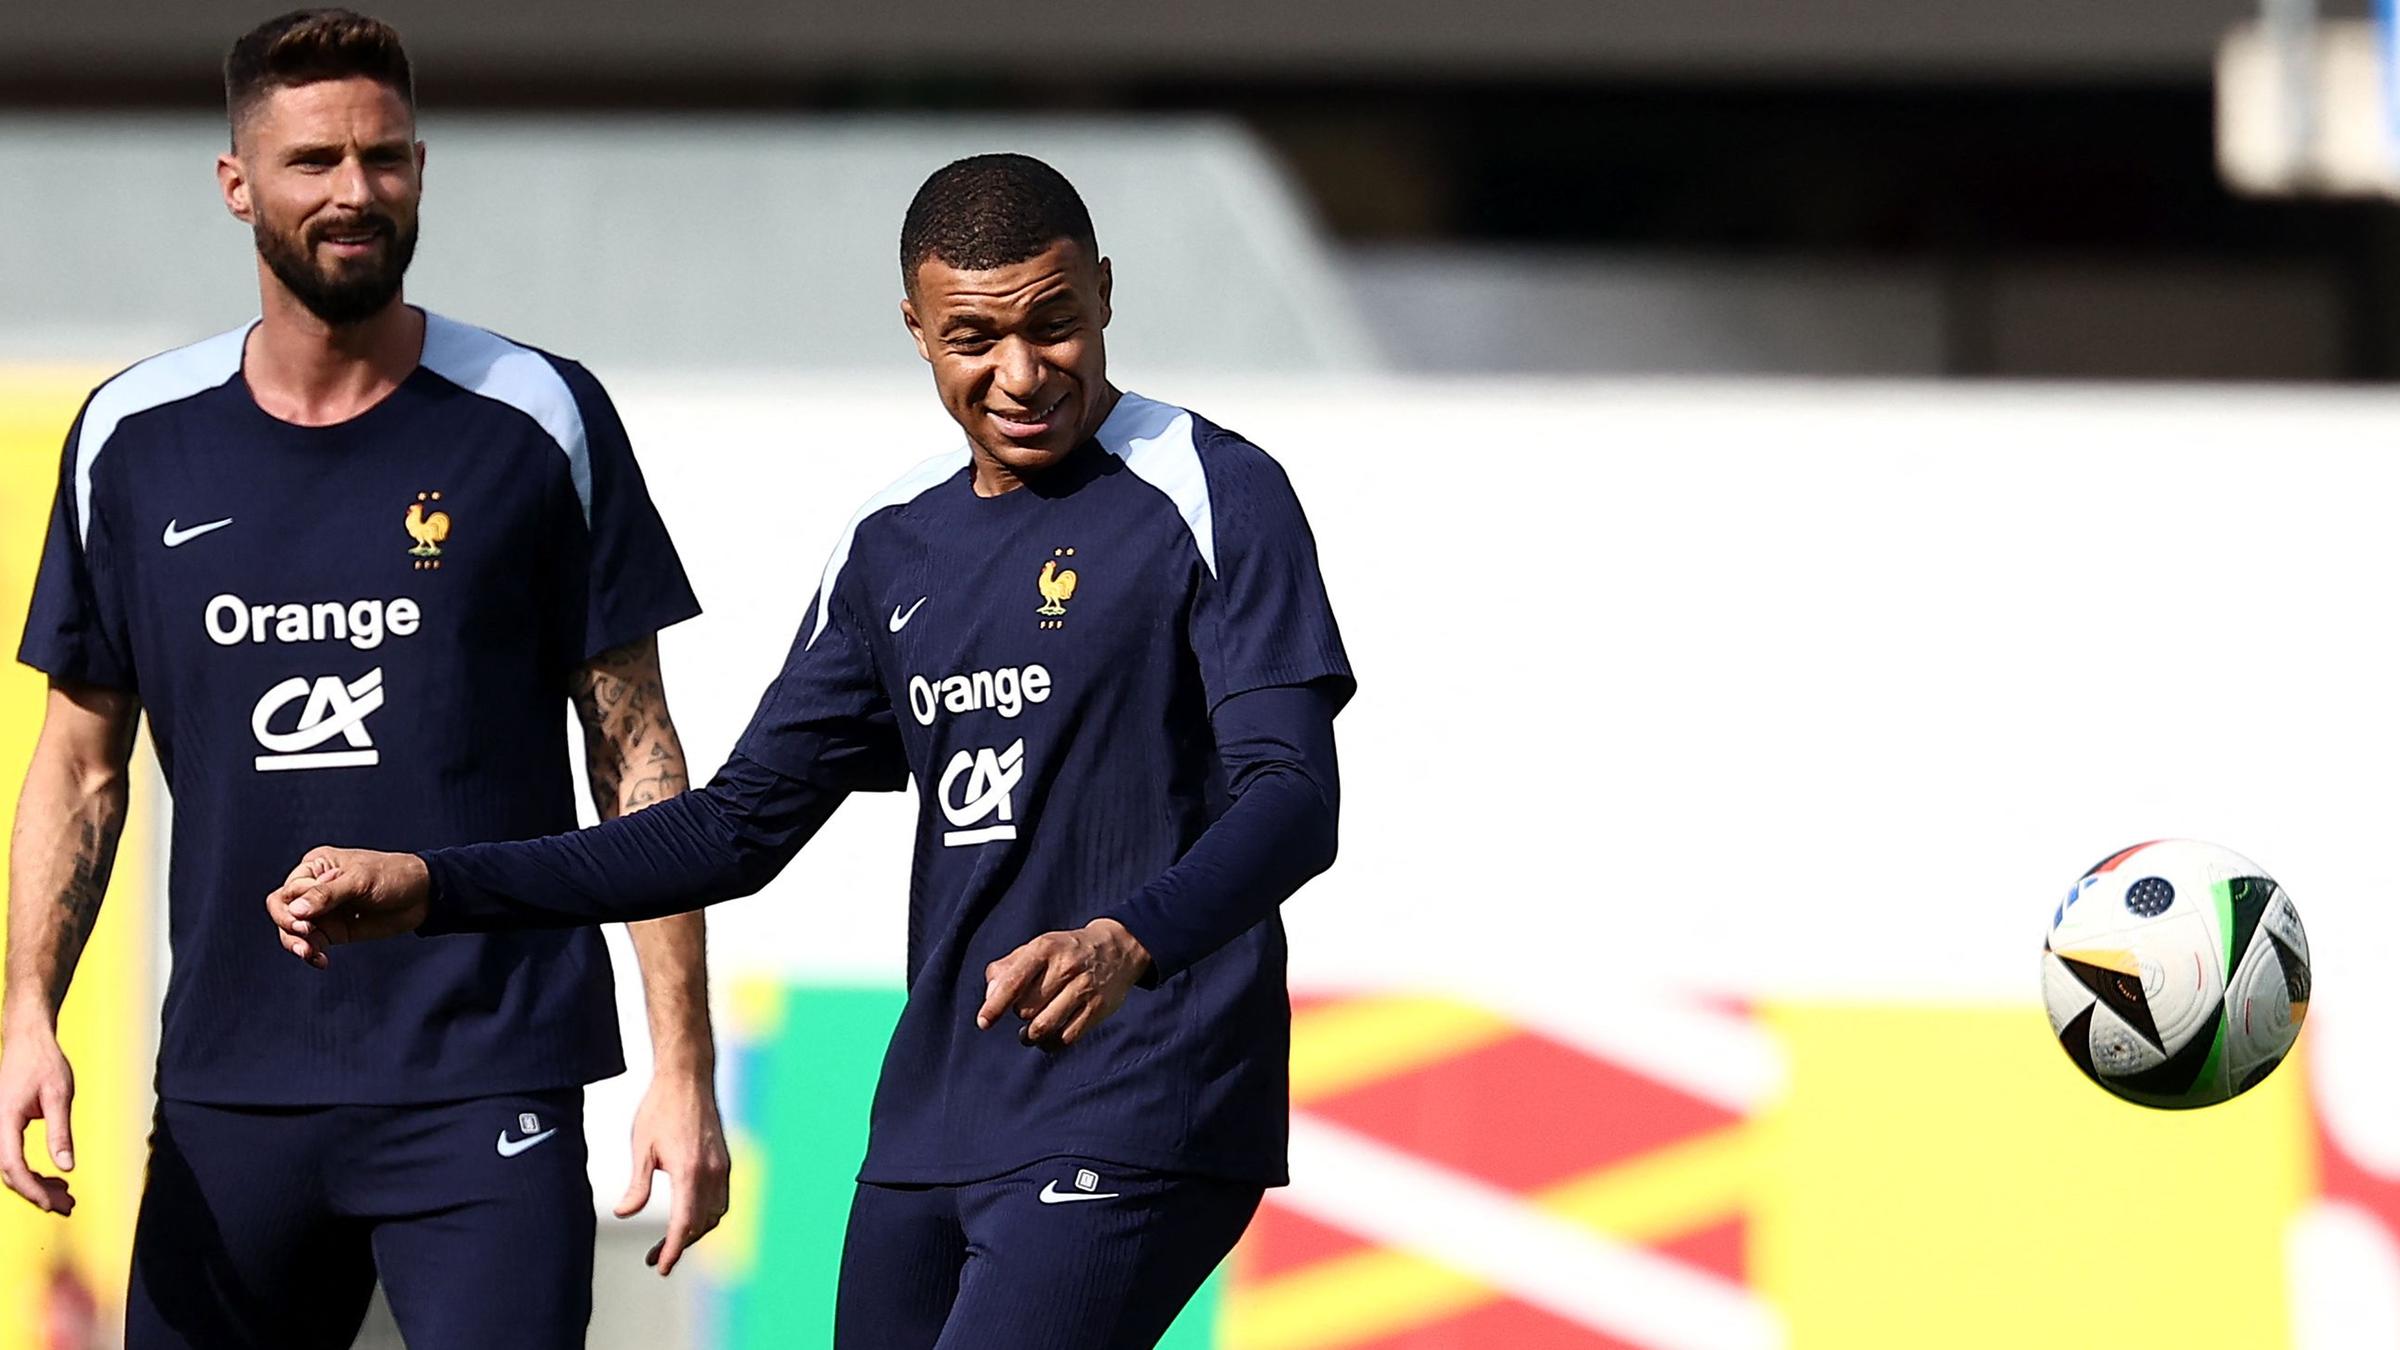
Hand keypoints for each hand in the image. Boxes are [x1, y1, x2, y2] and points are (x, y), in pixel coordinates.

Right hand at [0, 1022, 75, 1213]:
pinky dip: (32, 1171)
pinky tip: (54, 1178)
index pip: (13, 1165)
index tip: (52, 1203)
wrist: (27, 1040)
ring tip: (65, 1195)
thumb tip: (67, 1167)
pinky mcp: (2, 1128)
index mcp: (4, 1120)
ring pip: (10, 1168)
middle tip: (68, 1205)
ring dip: (35, 1184)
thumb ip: (61, 1133)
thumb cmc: (42, 1063)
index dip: (31, 1188)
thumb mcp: (59, 1096)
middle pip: (10, 1172)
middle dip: (37, 1193)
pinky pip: (12, 1158)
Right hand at [266, 847, 432, 965]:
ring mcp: (323, 911)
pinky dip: (311, 953)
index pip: (286, 891)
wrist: (423, 896)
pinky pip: (311, 944)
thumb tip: (296, 909)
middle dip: (289, 928)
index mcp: (315, 867)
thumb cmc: (393, 876)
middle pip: (282, 911)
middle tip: (307, 941)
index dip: (290, 909)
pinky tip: (321, 961)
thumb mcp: (360, 881)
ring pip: (292, 931)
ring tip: (311, 954)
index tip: (306, 922)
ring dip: (297, 944)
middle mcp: (313, 889)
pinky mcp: (334, 930)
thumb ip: (328, 894)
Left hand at [615, 1070, 730, 1276]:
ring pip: (715, 1213)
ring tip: (670, 1240)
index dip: (673, 1250)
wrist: (687, 1078)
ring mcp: (722, 1166)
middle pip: (701, 1224)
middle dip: (680, 1245)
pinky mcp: (724, 1160)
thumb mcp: (641, 1148)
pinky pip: (720, 1198)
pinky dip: (706, 1214)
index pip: (684, 1224)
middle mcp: (712, 1172)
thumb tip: (625, 1213)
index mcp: (690, 1171)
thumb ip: (637, 1185)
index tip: (661, 1266)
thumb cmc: (660, 1108)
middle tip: (655, 1258)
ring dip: (695, 1231)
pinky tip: (688, 1215)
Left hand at [976, 919, 1151, 1049]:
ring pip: (1044, 1027)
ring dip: (1031, 1035)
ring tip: (1028, 1033)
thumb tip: (990, 997)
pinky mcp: (1098, 1009)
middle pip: (1027, 1009)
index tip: (983, 1023)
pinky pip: (1066, 1038)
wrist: (1118, 948)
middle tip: (1027, 1008)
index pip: (1014, 982)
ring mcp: (1084, 989)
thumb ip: (1007, 968)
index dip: (995, 1005)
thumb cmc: (1065, 951)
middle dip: (1019, 1014)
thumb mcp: (1037, 947)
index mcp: (1044, 949)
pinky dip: (1051, 1044)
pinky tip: (1048, 1038)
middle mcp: (1065, 968)